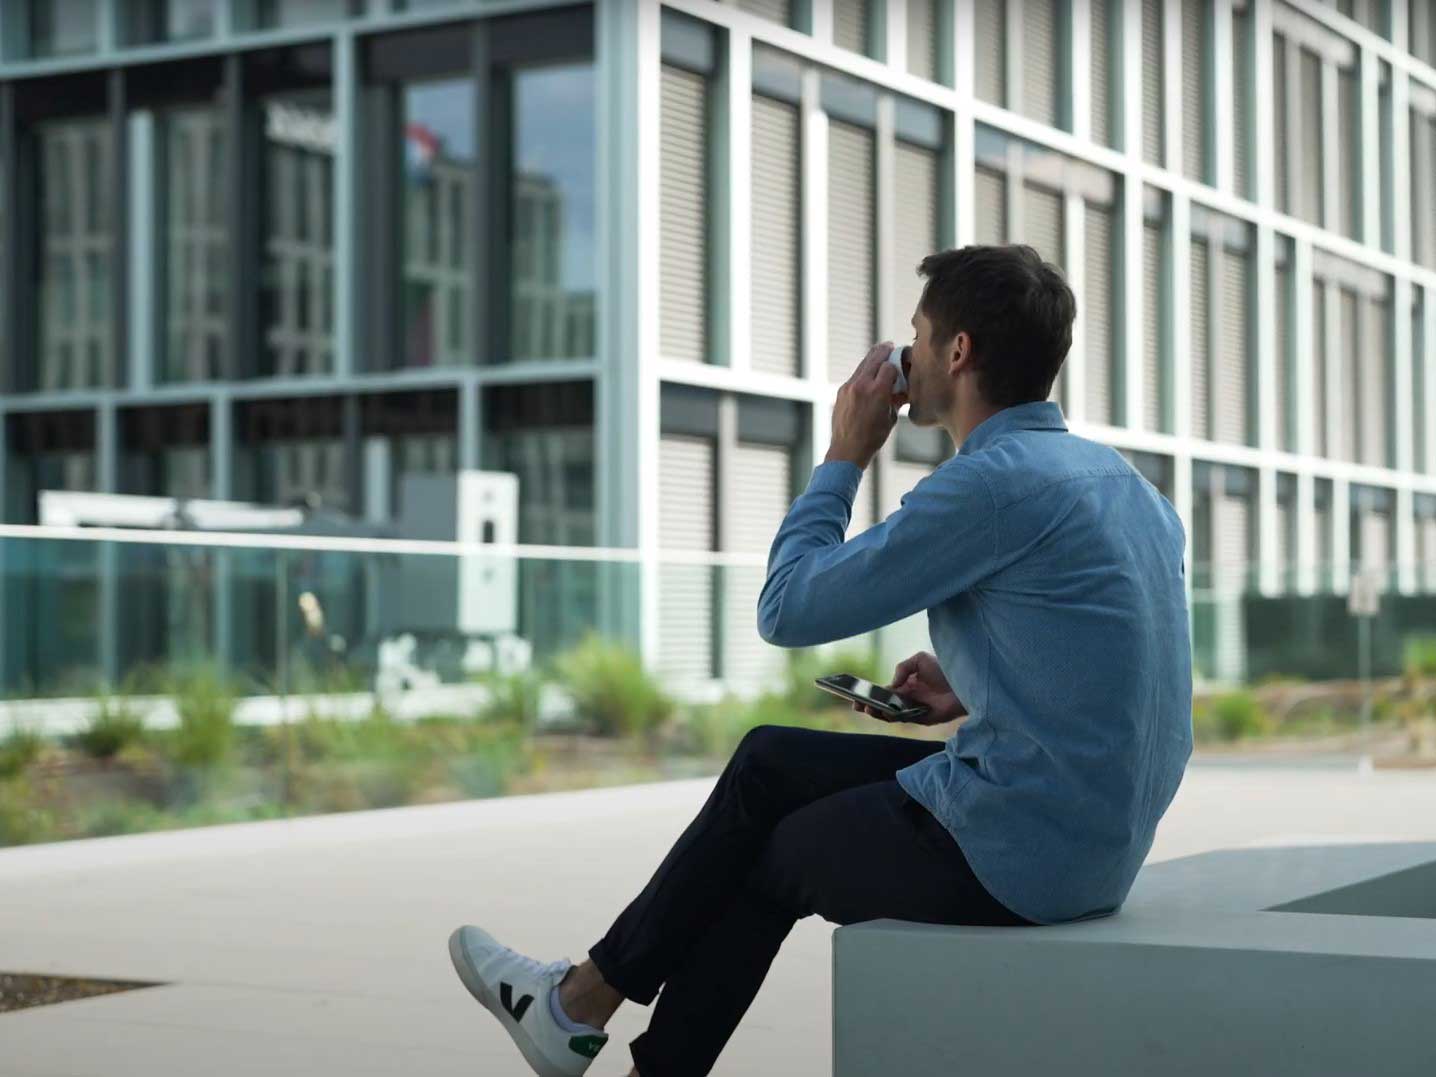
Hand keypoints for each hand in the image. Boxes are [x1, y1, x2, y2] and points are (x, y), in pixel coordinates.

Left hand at [826, 341, 909, 470]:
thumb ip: (896, 399)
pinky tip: (868, 376)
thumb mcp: (891, 418)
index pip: (889, 365)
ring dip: (872, 359)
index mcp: (877, 391)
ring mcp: (849, 387)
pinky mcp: (841, 392)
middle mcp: (862, 385)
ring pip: (863, 365)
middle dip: (884, 351)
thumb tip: (902, 389)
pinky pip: (854, 376)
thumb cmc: (873, 438)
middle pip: (874, 358)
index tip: (901, 363)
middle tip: (889, 346)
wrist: (847, 450)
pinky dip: (863, 373)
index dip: (896, 364)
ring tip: (879, 354)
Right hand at [852, 651, 968, 725]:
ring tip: (867, 708)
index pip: (882, 692)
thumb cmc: (944, 669)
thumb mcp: (919, 660)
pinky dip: (892, 717)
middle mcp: (907, 699)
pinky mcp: (922, 719)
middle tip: (856, 704)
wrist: (964, 681)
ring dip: (877, 713)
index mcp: (905, 686)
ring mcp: (913, 710)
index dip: (869, 694)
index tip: (855, 694)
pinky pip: (904, 719)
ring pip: (890, 715)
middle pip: (882, 706)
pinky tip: (884, 712)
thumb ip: (902, 668)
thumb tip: (891, 684)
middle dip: (868, 705)